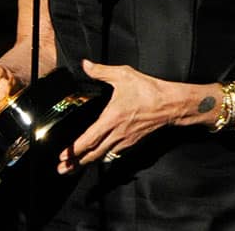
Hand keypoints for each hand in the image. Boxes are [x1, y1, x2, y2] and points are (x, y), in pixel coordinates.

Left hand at [56, 59, 175, 174]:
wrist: (172, 105)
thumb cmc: (149, 91)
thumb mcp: (123, 75)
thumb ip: (101, 71)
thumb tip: (86, 65)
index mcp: (111, 119)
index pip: (88, 139)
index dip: (74, 150)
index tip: (63, 156)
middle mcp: (117, 134)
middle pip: (93, 154)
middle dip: (76, 163)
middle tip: (62, 170)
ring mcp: (126, 140)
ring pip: (103, 156)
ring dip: (88, 162)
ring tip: (75, 168)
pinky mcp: (133, 142)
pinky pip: (115, 153)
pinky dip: (103, 158)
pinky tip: (99, 157)